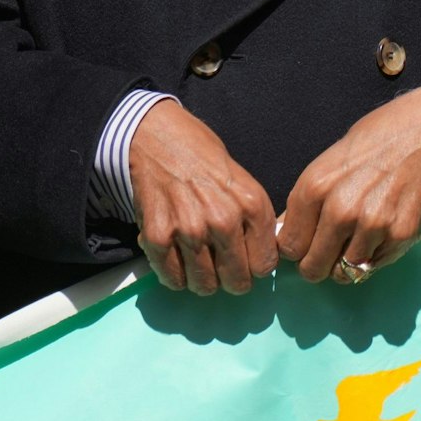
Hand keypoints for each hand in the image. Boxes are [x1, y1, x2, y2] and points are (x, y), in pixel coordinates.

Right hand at [130, 100, 277, 295]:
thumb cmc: (201, 157)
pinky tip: (174, 258)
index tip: (242, 259)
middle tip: (219, 265)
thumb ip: (254, 221)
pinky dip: (173, 275)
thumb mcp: (243, 182)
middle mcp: (223, 220)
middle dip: (229, 278)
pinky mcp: (157, 235)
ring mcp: (189, 229)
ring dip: (200, 279)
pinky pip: (172, 278)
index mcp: (251, 205)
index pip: (265, 267)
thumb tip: (260, 259)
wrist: (155, 135)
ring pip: (204, 285)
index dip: (253, 266)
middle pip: (237, 282)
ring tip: (195, 261)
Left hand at [279, 86, 420, 283]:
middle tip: (322, 256)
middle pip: (313, 267)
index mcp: (314, 189)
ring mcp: (373, 226)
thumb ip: (302, 204)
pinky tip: (375, 236)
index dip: (293, 250)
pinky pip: (375, 266)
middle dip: (314, 266)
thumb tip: (283, 234)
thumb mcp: (323, 167)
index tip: (301, 247)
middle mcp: (341, 210)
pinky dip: (372, 258)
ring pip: (345, 272)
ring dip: (344, 264)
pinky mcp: (402, 236)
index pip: (289, 246)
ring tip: (351, 242)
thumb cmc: (368, 147)